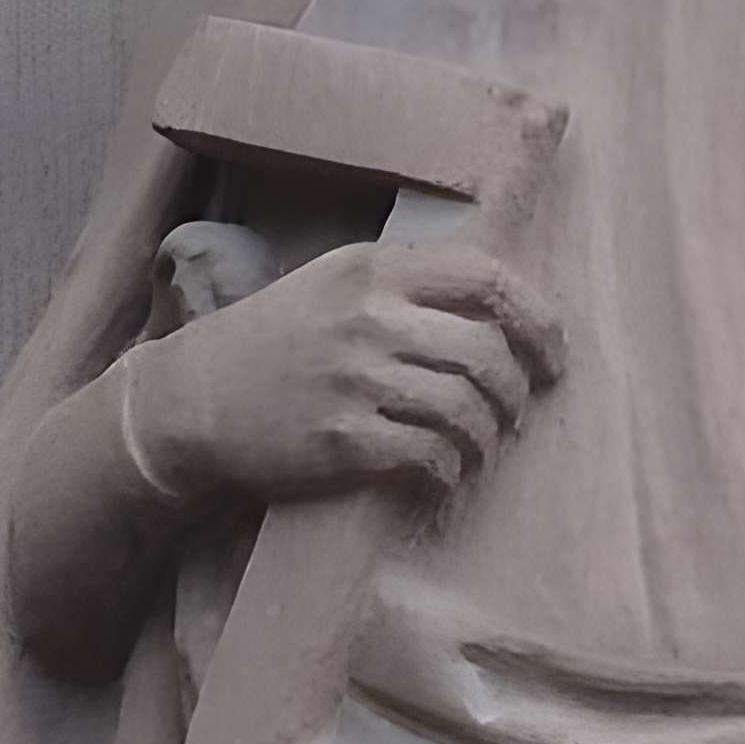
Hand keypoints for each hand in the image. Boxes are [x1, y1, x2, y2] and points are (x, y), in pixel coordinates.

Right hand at [122, 234, 564, 504]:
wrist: (191, 400)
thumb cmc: (275, 339)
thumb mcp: (334, 281)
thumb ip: (407, 281)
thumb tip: (501, 304)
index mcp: (373, 268)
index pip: (487, 277)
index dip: (538, 319)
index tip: (552, 357)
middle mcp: (368, 317)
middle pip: (486, 351)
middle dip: (517, 392)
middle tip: (517, 414)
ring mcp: (353, 380)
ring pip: (464, 408)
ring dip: (488, 438)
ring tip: (481, 449)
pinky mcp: (339, 440)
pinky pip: (427, 457)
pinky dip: (449, 471)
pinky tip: (443, 474)